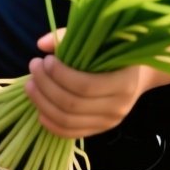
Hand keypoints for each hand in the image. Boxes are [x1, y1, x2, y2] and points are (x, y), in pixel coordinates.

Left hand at [24, 28, 151, 138]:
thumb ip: (70, 37)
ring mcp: (108, 122)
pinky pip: (69, 133)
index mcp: (123, 83)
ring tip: (30, 84)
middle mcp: (118, 107)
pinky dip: (50, 122)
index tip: (46, 59)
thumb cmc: (117, 51)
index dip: (59, 74)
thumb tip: (42, 44)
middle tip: (34, 66)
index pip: (85, 86)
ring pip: (67, 120)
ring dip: (42, 102)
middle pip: (71, 104)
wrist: (140, 74)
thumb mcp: (101, 39)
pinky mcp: (98, 130)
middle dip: (45, 85)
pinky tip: (38, 108)